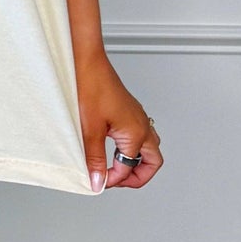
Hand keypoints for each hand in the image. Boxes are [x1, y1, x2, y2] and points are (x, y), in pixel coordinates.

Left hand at [76, 50, 161, 188]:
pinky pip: (138, 135)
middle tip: (118, 181)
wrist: (87, 60)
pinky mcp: (128, 109)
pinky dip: (130, 148)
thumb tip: (98, 182)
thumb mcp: (90, 129)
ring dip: (136, 162)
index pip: (129, 169)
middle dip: (138, 176)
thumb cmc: (90, 86)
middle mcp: (141, 124)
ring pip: (148, 147)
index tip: (97, 181)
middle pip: (153, 161)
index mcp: (136, 132)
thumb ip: (95, 159)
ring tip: (116, 168)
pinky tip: (113, 147)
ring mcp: (136, 115)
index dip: (113, 180)